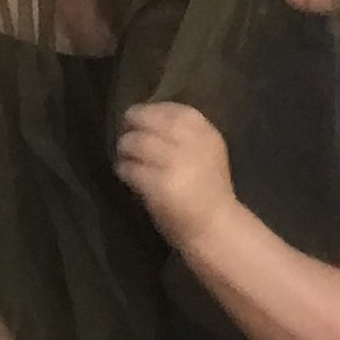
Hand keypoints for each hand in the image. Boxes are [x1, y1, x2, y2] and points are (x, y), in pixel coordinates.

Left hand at [115, 101, 236, 245]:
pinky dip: (123, 169)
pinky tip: (124, 173)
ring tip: (123, 155)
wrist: (216, 230)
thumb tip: (145, 117)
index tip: (140, 118)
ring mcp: (175, 164)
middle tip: (124, 133)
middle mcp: (192, 143)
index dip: (150, 111)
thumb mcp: (205, 152)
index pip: (171, 109)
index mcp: (206, 133)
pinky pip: (131, 169)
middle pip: (150, 120)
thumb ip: (183, 134)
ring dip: (124, 148)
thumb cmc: (208, 191)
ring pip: (135, 143)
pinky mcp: (159, 185)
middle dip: (132, 124)